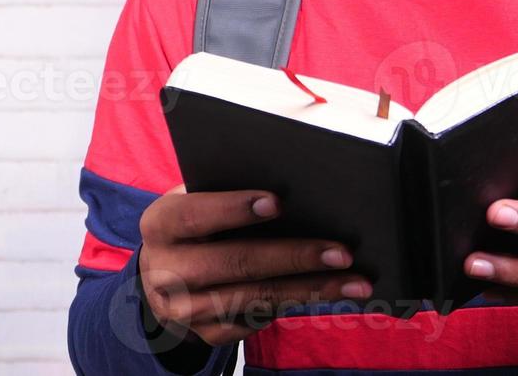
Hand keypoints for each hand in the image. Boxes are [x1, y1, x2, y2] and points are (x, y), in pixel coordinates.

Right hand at [137, 186, 372, 345]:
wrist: (163, 275)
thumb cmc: (198, 221)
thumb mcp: (197, 198)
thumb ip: (228, 189)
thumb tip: (295, 183)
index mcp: (161, 225)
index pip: (196, 214)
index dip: (235, 209)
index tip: (280, 202)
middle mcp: (165, 272)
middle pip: (236, 264)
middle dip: (294, 257)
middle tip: (342, 252)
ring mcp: (184, 310)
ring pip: (255, 299)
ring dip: (311, 290)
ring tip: (355, 282)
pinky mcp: (206, 334)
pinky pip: (258, 321)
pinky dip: (298, 306)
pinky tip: (331, 294)